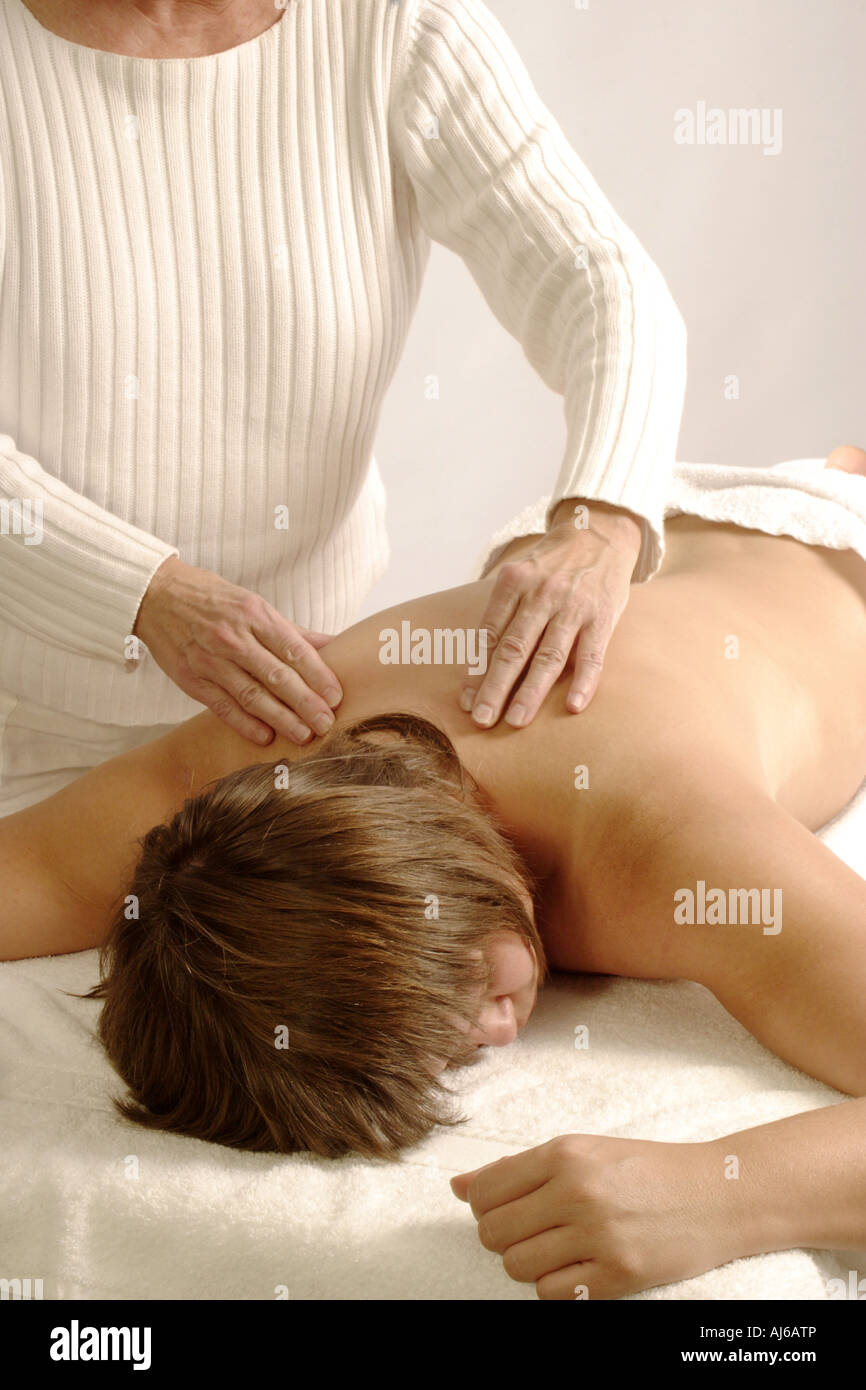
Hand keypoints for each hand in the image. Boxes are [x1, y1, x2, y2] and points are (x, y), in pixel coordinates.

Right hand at [133, 556, 342, 745]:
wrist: (156, 595)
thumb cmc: (212, 599)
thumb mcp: (254, 605)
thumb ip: (293, 632)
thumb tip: (335, 645)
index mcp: (254, 615)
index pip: (293, 649)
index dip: (317, 675)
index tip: (336, 696)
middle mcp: (233, 638)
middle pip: (276, 675)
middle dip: (305, 702)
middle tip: (326, 723)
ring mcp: (210, 660)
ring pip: (251, 695)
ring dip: (281, 718)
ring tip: (303, 735)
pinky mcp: (192, 679)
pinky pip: (222, 706)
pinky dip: (244, 723)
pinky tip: (265, 737)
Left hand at [451, 1133, 743, 1299]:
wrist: (717, 1193)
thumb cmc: (644, 1169)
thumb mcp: (583, 1151)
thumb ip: (518, 1168)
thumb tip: (458, 1186)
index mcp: (564, 1153)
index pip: (485, 1190)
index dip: (483, 1206)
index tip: (501, 1208)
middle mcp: (577, 1191)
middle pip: (493, 1232)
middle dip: (502, 1237)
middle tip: (531, 1231)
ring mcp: (598, 1235)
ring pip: (517, 1266)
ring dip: (528, 1263)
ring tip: (555, 1248)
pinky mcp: (619, 1275)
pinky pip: (552, 1294)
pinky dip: (556, 1286)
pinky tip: (578, 1266)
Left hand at [460, 500, 641, 728]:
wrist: (599, 533)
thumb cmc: (551, 565)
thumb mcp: (520, 574)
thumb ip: (503, 611)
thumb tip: (478, 661)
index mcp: (513, 583)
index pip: (489, 634)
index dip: (475, 670)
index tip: (465, 702)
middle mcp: (541, 594)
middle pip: (514, 649)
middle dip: (495, 687)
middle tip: (482, 719)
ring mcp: (573, 606)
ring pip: (548, 656)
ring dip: (531, 692)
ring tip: (516, 720)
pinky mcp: (602, 617)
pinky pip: (591, 655)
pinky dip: (583, 682)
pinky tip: (573, 706)